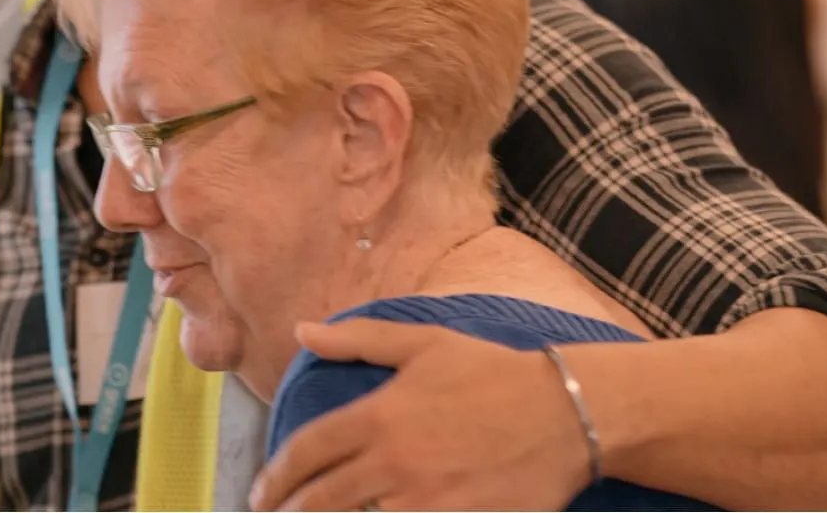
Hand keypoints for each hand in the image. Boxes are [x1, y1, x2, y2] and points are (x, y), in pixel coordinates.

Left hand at [249, 319, 593, 510]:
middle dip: (290, 512)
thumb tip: (303, 331)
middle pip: (321, 500)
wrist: (566, 412)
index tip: (261, 492)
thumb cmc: (492, 371)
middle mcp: (395, 463)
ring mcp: (427, 500)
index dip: (274, 476)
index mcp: (380, 415)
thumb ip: (358, 340)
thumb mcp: (423, 342)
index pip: (306, 452)